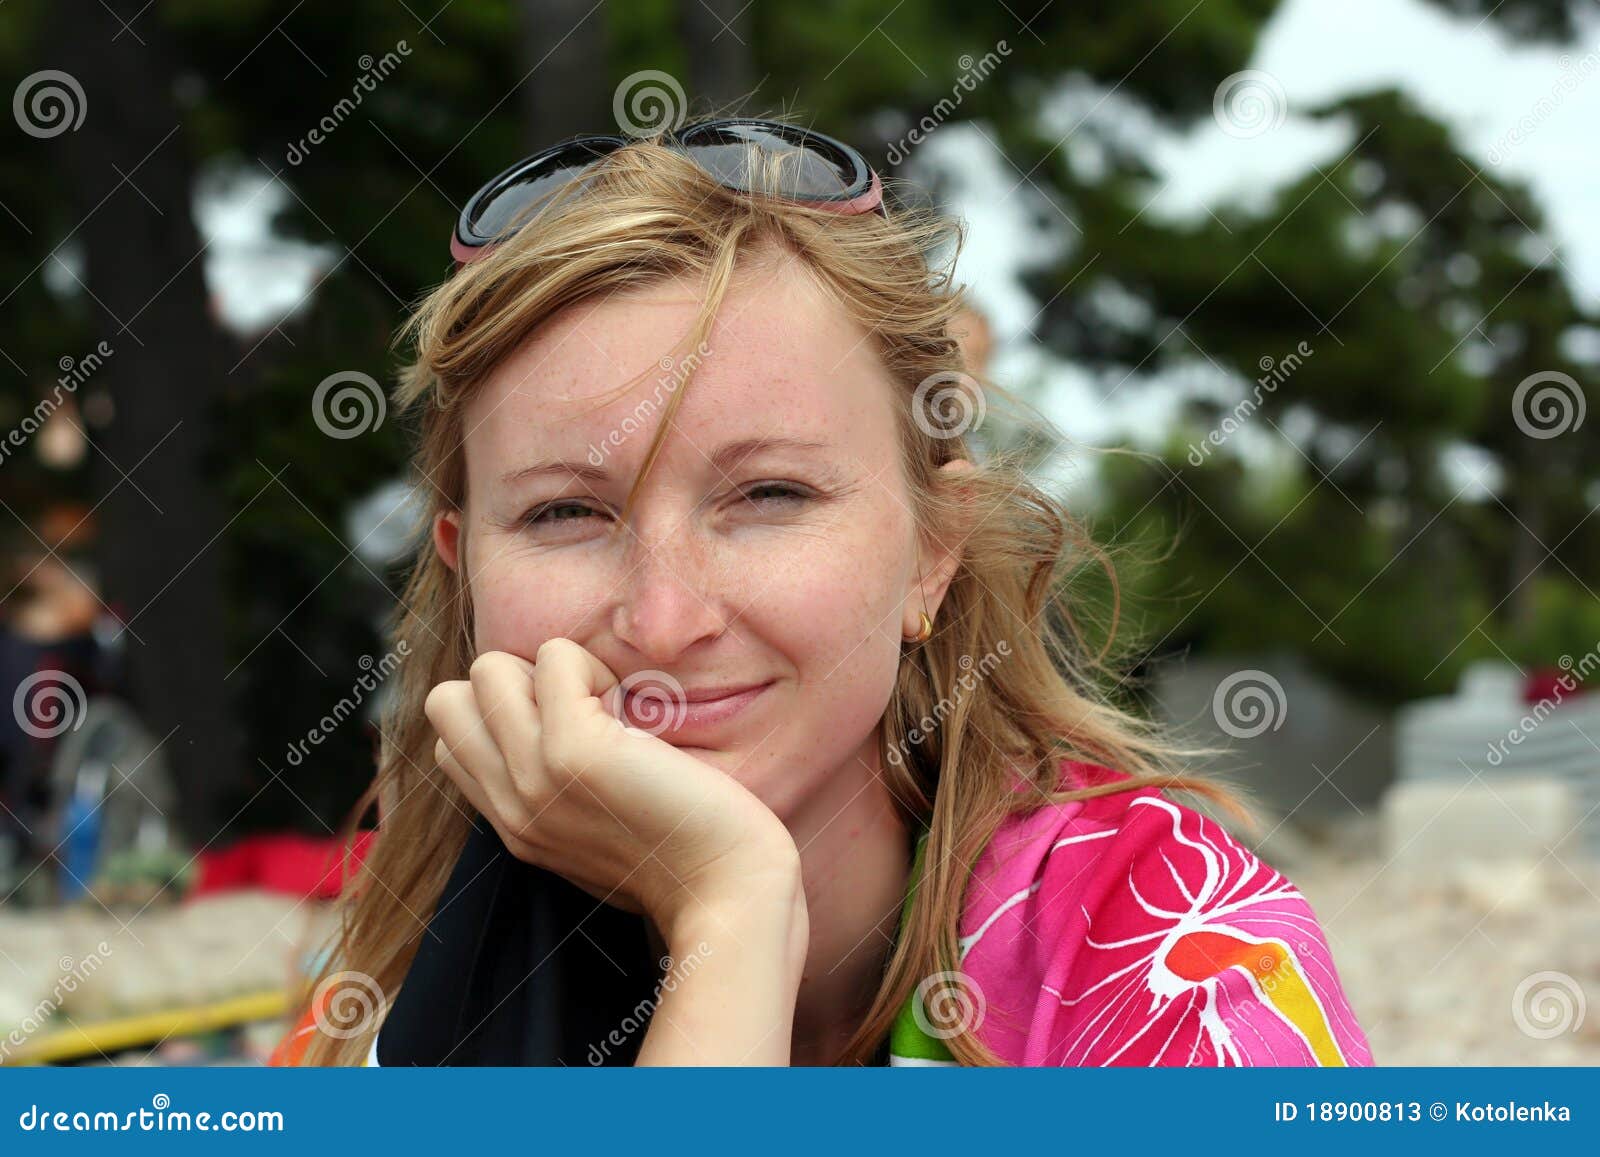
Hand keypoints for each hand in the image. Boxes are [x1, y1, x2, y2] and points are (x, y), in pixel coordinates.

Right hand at [423, 638, 800, 935]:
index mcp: (514, 825)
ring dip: (551, 669)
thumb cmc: (684, 854)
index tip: (571, 732)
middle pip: (447, 700)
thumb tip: (548, 727)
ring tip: (606, 707)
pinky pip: (554, 656)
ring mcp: (534, 777)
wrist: (726, 889)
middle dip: (510, 684)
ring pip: (487, 669)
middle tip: (581, 712)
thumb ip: (557, 794)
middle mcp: (512, 804)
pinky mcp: (571, 751)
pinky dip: (592, 663)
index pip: (452, 743)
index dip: (506, 717)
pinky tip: (631, 706)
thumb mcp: (596, 832)